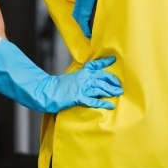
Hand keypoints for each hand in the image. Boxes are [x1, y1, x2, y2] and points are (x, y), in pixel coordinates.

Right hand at [0, 37, 122, 112]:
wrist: (47, 92)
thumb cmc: (59, 85)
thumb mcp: (72, 76)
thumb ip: (83, 75)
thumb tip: (90, 75)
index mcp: (83, 72)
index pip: (97, 66)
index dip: (106, 63)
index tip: (114, 61)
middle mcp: (84, 77)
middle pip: (102, 78)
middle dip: (113, 81)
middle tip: (120, 85)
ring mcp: (82, 87)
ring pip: (100, 88)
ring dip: (111, 91)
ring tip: (118, 93)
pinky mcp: (79, 97)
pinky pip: (93, 100)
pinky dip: (103, 103)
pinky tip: (110, 105)